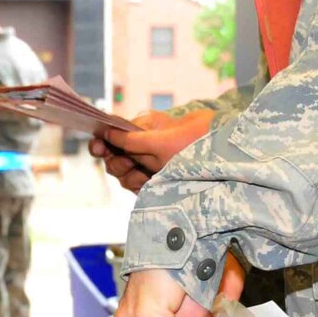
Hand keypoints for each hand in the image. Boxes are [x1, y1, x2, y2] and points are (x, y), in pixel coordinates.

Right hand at [91, 110, 213, 193]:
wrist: (218, 159)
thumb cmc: (191, 144)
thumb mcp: (159, 141)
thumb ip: (130, 139)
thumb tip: (107, 132)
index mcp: (140, 129)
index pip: (110, 136)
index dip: (101, 143)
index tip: (99, 149)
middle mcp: (140, 146)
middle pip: (112, 158)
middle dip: (119, 164)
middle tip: (132, 165)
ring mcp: (146, 164)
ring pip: (122, 175)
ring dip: (130, 177)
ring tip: (145, 177)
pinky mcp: (152, 181)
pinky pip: (134, 186)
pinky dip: (139, 186)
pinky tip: (149, 184)